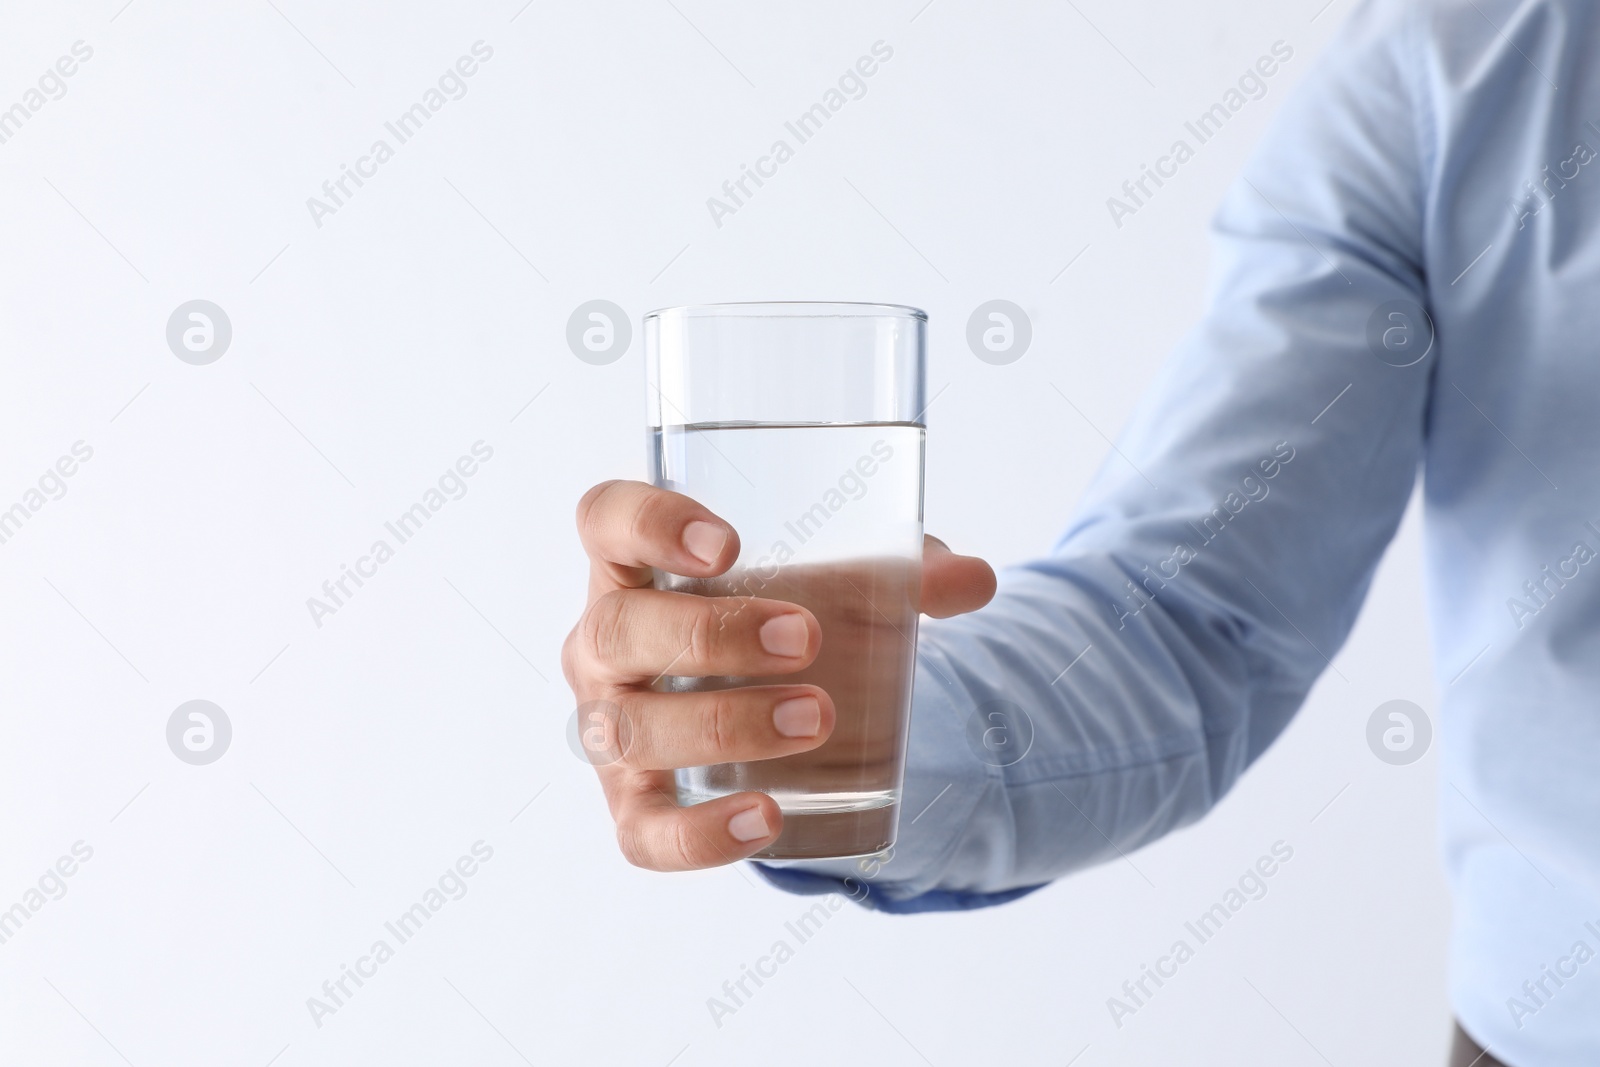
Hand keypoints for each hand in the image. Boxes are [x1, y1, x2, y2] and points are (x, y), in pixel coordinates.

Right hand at [563, 480, 995, 870]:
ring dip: (720, 724)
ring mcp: (612, 725)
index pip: (606, 517)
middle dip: (709, 635)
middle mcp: (605, 639)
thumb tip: (973, 582)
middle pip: (616, 628)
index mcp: (639, 560)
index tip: (727, 544)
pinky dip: (700, 834)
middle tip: (806, 638)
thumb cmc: (792, 614)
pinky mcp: (634, 806)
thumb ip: (904, 572)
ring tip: (816, 717)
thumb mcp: (846, 582)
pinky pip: (644, 833)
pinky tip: (766, 818)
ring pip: (628, 728)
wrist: (782, 704)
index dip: (648, 523)